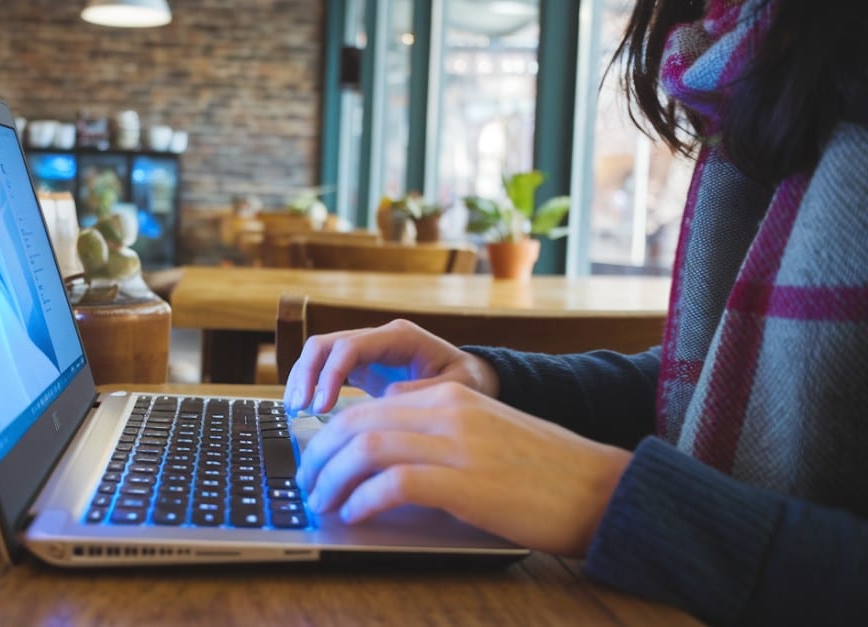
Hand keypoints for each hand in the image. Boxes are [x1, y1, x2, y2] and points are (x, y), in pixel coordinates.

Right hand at [284, 319, 499, 414]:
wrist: (473, 378)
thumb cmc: (468, 381)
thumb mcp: (457, 387)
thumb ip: (424, 390)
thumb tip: (389, 396)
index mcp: (399, 337)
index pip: (350, 347)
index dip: (329, 375)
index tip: (320, 407)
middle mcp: (378, 337)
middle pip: (325, 344)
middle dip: (306, 374)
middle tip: (298, 408)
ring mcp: (367, 350)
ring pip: (319, 353)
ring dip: (302, 378)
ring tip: (294, 409)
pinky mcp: (361, 366)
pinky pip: (325, 368)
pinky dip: (310, 384)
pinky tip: (304, 407)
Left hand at [295, 382, 631, 556]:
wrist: (602, 488)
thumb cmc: (545, 470)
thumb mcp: (485, 431)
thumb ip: (438, 428)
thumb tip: (385, 446)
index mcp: (450, 393)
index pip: (368, 405)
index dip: (330, 434)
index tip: (316, 461)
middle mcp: (449, 409)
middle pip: (356, 422)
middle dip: (318, 455)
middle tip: (306, 485)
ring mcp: (458, 444)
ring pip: (366, 447)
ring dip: (331, 478)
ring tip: (321, 503)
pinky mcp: (467, 482)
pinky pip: (394, 483)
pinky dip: (363, 499)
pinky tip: (354, 515)